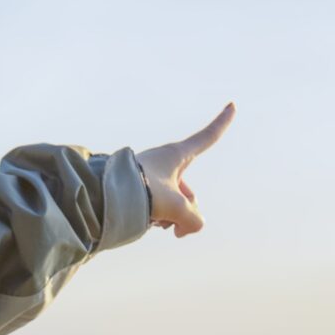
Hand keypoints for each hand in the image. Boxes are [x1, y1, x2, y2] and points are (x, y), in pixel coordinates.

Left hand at [134, 103, 234, 238]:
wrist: (102, 196)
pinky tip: (142, 221)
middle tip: (175, 227)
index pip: (207, 137)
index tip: (232, 104)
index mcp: (177, 155)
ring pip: (173, 204)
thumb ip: (193, 220)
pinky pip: (157, 208)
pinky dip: (155, 218)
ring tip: (151, 219)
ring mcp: (152, 176)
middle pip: (190, 191)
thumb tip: (181, 229)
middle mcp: (165, 162)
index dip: (222, 122)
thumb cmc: (141, 193)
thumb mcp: (178, 208)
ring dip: (169, 218)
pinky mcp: (138, 190)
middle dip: (186, 212)